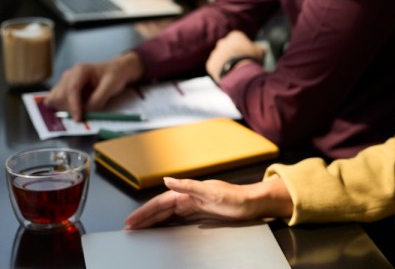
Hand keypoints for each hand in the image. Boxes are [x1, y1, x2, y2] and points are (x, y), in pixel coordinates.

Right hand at [44, 51, 144, 120]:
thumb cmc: (114, 75)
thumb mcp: (111, 86)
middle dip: (70, 108)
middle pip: (60, 96)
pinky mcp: (63, 90)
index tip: (78, 118)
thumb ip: (98, 99)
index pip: (72, 89)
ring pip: (55, 100)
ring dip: (65, 108)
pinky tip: (75, 109)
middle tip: (84, 116)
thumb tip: (86, 111)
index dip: (74, 106)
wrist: (115, 71)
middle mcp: (68, 75)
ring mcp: (64, 82)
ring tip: (82, 109)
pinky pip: (55, 102)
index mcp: (80, 70)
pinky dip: (62, 108)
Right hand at [124, 176, 293, 228]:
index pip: (161, 202)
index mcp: (189, 191)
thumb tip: (167, 179)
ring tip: (138, 229)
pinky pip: (177, 219)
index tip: (131, 221)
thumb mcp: (211, 191)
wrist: (252, 203)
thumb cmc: (235, 197)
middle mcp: (189, 197)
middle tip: (128, 228)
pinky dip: (165, 223)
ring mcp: (194, 205)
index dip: (145, 211)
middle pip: (161, 208)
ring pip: (167, 214)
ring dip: (152, 221)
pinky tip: (160, 228)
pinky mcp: (200, 213)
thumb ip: (188, 185)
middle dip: (144, 217)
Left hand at [206, 30, 265, 80]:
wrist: (239, 73)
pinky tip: (228, 74)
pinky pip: (215, 66)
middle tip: (239, 62)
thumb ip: (259, 48)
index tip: (246, 54)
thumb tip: (262, 48)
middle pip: (228, 47)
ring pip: (220, 57)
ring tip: (233, 70)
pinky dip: (220, 70)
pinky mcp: (210, 64)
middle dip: (232, 53)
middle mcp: (223, 42)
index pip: (238, 40)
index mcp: (235, 36)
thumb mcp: (260, 51)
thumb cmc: (251, 60)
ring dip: (225, 61)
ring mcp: (215, 53)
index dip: (243, 47)